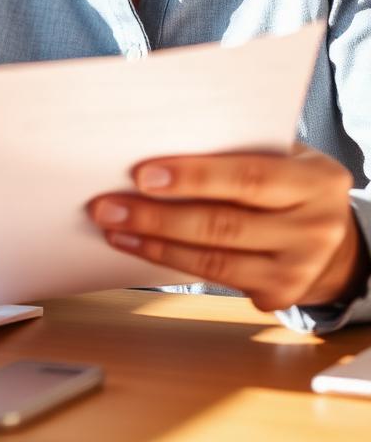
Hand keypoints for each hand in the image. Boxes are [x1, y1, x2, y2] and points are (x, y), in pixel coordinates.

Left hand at [87, 144, 364, 312]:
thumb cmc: (288, 184)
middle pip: (224, 224)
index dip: (193, 177)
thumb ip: (237, 152)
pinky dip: (170, 261)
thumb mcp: (281, 158)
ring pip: (213, 259)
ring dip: (154, 243)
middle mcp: (315, 228)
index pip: (248, 177)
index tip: (141, 174)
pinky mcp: (279, 296)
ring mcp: (300, 269)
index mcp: (316, 181)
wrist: (334, 241)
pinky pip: (214, 278)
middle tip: (107, 205)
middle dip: (158, 216)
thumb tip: (157, 145)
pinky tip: (138, 246)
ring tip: (113, 226)